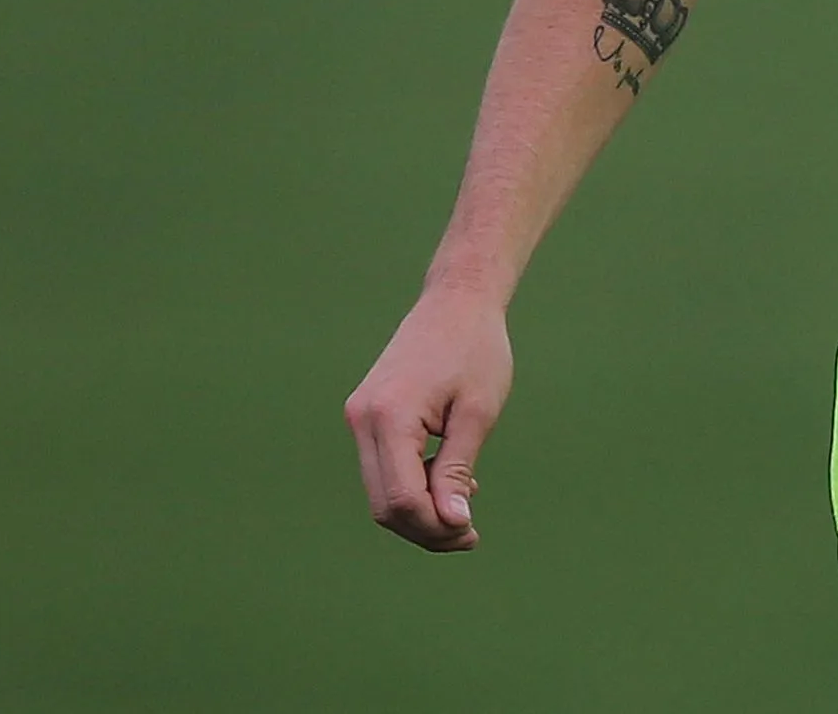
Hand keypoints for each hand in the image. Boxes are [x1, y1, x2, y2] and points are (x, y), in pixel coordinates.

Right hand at [344, 287, 512, 550]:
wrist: (456, 301)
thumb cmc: (476, 350)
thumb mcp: (477, 413)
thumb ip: (458, 469)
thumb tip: (453, 523)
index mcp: (390, 417)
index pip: (402, 498)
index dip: (435, 527)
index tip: (472, 531)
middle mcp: (363, 419)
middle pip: (385, 504)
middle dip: (426, 528)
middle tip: (470, 535)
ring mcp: (359, 417)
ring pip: (381, 491)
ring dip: (420, 512)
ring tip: (464, 515)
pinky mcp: (367, 415)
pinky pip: (383, 468)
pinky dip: (413, 486)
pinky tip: (450, 485)